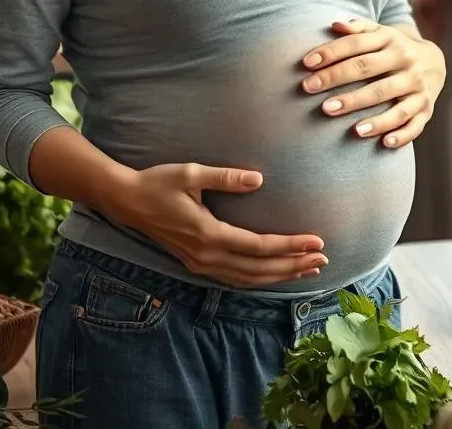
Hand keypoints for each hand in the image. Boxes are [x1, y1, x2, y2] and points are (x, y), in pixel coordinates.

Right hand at [105, 163, 327, 288]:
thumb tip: (259, 179)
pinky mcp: (197, 263)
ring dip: (280, 275)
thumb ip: (225, 177)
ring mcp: (200, 263)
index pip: (259, 246)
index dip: (290, 246)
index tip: (316, 242)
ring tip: (307, 270)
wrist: (127, 201)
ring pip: (248, 279)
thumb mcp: (190, 173)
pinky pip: (235, 278)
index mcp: (208, 234)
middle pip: (259, 269)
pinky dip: (259, 279)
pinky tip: (274, 274)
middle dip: (293, 265)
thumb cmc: (158, 182)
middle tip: (323, 260)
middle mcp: (206, 255)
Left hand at [300, 17, 445, 148]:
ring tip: (349, 128)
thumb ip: (358, 29)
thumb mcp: (380, 33)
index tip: (306, 64)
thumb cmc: (394, 48)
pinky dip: (402, 135)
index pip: (355, 44)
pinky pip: (414, 124)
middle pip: (368, 70)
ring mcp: (417, 87)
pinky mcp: (425, 109)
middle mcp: (405, 62)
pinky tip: (384, 142)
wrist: (436, 62)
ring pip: (393, 102)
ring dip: (371, 116)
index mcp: (390, 40)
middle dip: (337, 80)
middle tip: (309, 89)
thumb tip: (334, 24)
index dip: (330, 52)